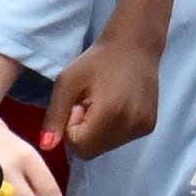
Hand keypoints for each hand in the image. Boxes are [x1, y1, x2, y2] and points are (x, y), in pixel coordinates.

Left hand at [48, 33, 162, 159]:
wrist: (134, 44)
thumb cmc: (97, 60)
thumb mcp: (67, 82)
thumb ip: (55, 116)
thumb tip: (46, 146)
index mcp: (110, 115)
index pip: (79, 147)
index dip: (71, 128)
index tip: (78, 105)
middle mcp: (131, 126)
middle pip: (93, 151)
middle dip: (84, 133)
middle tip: (89, 104)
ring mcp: (143, 127)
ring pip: (106, 147)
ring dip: (97, 132)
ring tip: (103, 103)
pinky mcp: (149, 126)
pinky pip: (120, 140)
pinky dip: (112, 129)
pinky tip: (116, 106)